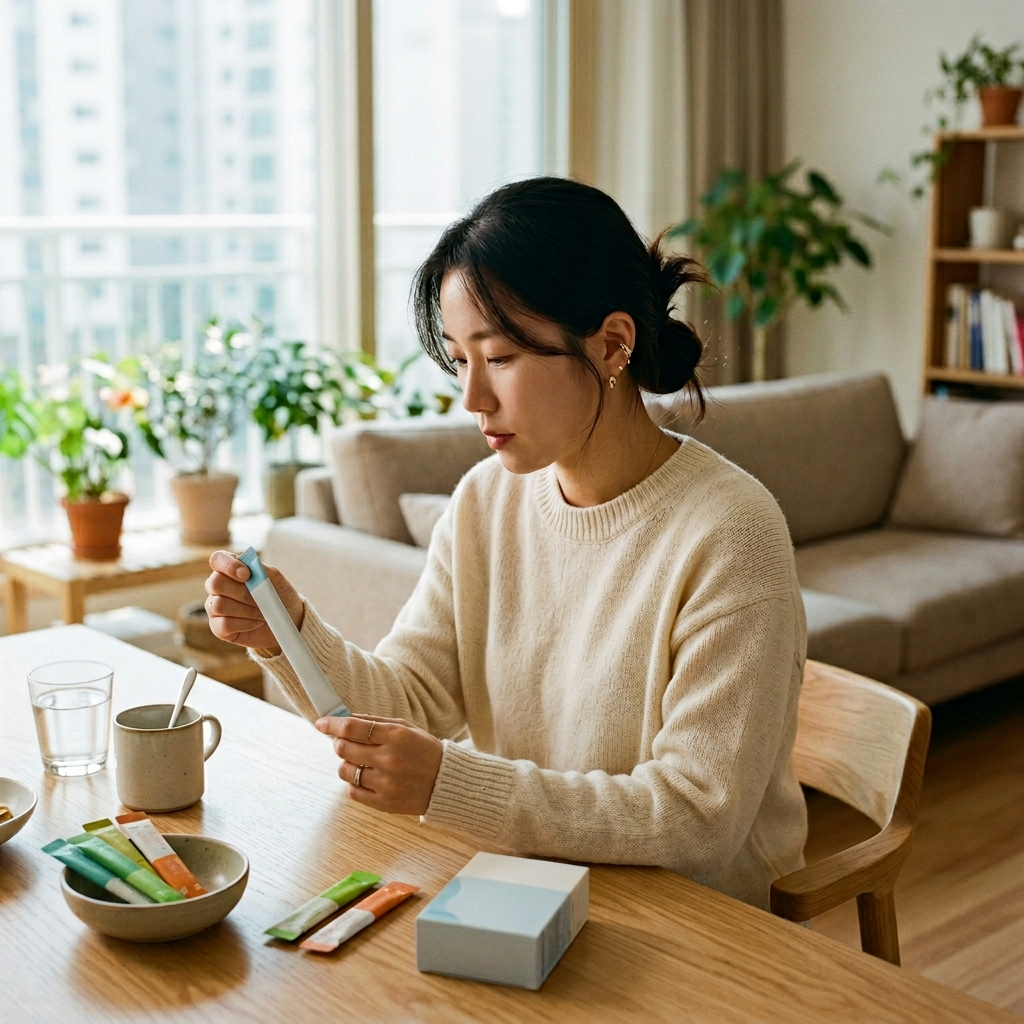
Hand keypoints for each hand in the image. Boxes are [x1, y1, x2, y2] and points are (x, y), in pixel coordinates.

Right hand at [205, 550, 303, 650]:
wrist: (288, 619)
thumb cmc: (279, 595)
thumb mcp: (276, 579)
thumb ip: (262, 570)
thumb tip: (249, 568)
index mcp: (230, 569)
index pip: (217, 559)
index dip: (228, 566)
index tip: (247, 575)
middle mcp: (217, 587)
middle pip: (215, 584)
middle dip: (242, 593)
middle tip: (261, 599)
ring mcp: (214, 608)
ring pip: (218, 605)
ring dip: (246, 610)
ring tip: (262, 612)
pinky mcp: (218, 628)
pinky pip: (224, 624)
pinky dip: (245, 624)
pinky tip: (256, 622)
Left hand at [316, 714, 443, 815]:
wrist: (447, 782)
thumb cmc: (425, 750)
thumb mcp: (406, 728)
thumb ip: (375, 722)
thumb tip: (346, 718)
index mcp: (396, 736)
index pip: (352, 727)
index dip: (332, 724)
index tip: (321, 723)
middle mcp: (389, 759)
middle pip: (343, 749)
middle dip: (339, 743)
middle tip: (345, 742)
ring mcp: (386, 783)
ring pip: (345, 771)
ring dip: (347, 764)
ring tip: (360, 762)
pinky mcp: (385, 803)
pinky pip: (353, 792)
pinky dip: (354, 783)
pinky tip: (367, 777)